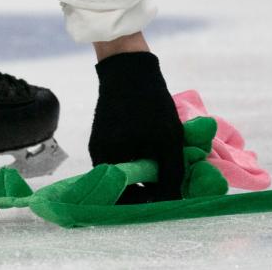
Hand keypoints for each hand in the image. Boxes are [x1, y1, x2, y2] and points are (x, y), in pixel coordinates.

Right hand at [88, 52, 184, 202]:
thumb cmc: (150, 105)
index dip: (145, 201)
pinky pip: (122, 154)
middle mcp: (100, 156)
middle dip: (148, 182)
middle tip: (169, 174)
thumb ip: (170, 175)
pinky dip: (138, 154)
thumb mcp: (167, 141)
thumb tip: (171, 202)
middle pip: (125, 184)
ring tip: (163, 155)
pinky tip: (152, 141)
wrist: (130, 68)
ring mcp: (100, 144)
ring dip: (145, 167)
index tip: (164, 195)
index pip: (124, 198)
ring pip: (125, 168)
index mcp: (110, 162)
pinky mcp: (103, 133)